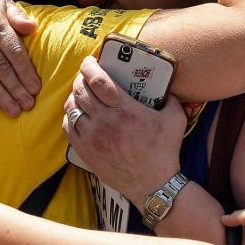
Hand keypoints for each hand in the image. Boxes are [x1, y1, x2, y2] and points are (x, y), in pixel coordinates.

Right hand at [0, 0, 40, 115]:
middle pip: (1, 67)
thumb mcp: (3, 4)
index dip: (25, 71)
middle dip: (16, 89)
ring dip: (1, 96)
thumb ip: (19, 16)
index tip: (36, 88)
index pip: (14, 51)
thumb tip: (34, 28)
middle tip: (28, 104)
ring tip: (14, 110)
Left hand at [65, 57, 185, 206]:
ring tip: (80, 92)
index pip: (98, 80)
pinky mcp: (86, 151)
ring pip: (72, 108)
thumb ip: (171, 99)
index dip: (90, 66)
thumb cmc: (164, 151)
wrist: (153, 184)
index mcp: (124, 110)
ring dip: (74, 96)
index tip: (89, 60)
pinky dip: (69, 116)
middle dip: (80, 78)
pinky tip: (76, 113)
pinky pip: (69, 127)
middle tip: (85, 74)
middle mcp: (104, 121)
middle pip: (81, 91)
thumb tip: (166, 88)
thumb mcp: (175, 119)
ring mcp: (92, 137)